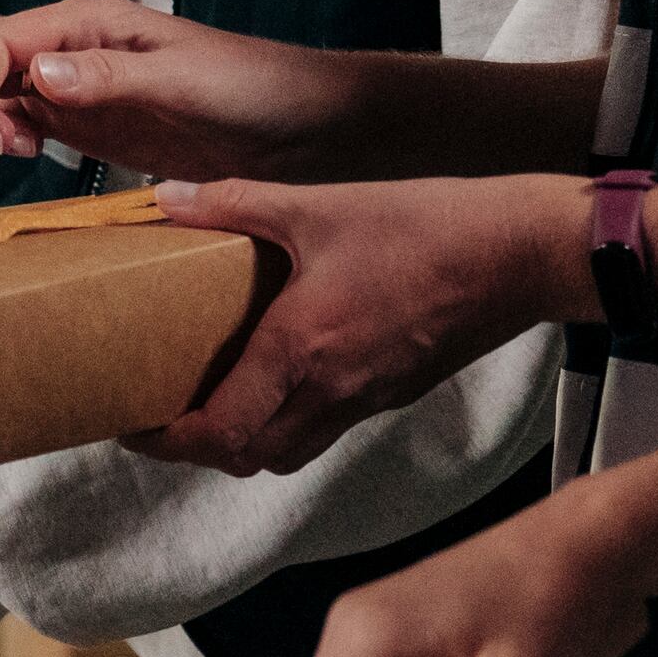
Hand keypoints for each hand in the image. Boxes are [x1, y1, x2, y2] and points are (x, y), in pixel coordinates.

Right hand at [0, 0, 344, 180]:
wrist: (298, 124)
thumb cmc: (251, 88)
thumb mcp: (181, 83)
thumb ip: (108, 78)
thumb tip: (37, 73)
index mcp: (89, 21)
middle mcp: (73, 43)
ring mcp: (76, 82)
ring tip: (1, 152)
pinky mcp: (86, 118)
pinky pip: (20, 116)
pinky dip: (2, 133)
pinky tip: (19, 155)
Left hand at [130, 174, 572, 475]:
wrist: (523, 253)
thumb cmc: (427, 227)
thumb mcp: (320, 204)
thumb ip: (236, 203)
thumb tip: (168, 197)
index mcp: (301, 351)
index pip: (219, 434)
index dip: (167, 443)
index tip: (134, 423)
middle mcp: (331, 392)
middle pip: (246, 459)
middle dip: (197, 449)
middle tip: (163, 413)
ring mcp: (367, 398)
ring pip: (287, 451)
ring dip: (244, 439)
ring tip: (214, 398)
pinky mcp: (394, 390)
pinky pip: (327, 426)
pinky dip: (290, 418)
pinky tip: (281, 371)